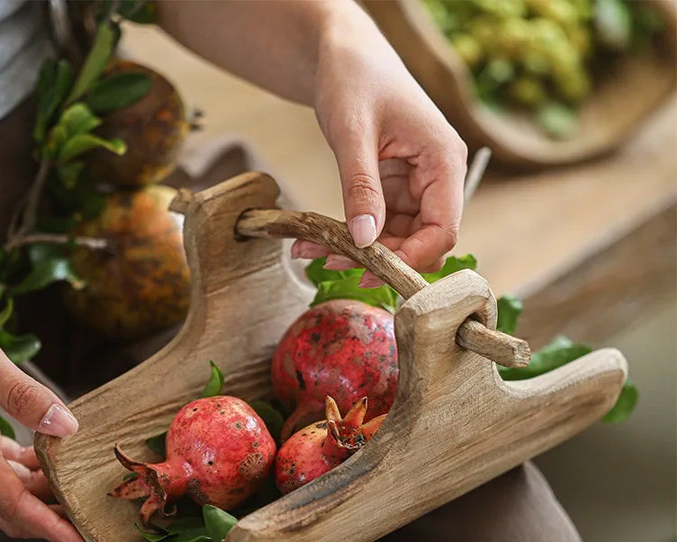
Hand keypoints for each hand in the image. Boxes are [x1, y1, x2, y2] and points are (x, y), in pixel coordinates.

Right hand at [0, 306, 97, 541]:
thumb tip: (66, 428)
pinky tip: (59, 459)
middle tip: (98, 528)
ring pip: (8, 487)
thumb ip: (17, 391)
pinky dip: (33, 470)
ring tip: (88, 495)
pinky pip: (2, 464)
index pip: (11, 503)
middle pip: (11, 506)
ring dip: (47, 496)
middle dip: (55, 523)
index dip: (51, 529)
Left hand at [156, 1, 466, 281]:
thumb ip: (361, 187)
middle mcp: (435, 178)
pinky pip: (376, 224)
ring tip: (312, 250)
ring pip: (394, 238)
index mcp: (443, 161)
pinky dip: (349, 235)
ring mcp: (414, 186)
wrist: (341, 55)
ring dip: (358, 251)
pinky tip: (316, 239)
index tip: (372, 271)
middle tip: (330, 263)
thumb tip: (365, 241)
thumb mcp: (353, 132)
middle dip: (378, 258)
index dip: (413, 258)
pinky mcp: (392, 190)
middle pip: (420, 240)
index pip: (444, 229)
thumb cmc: (354, 78)